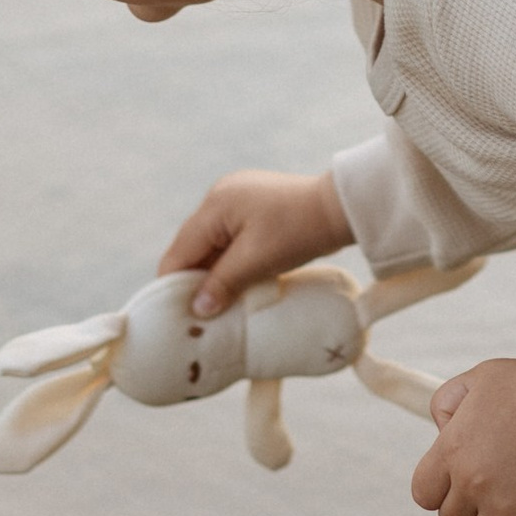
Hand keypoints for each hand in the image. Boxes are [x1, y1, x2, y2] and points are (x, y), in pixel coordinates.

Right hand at [159, 167, 352, 319]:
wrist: (341, 207)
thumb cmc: (299, 231)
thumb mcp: (257, 261)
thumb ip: (222, 283)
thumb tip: (197, 309)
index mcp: (214, 206)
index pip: (178, 253)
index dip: (174, 287)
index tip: (176, 318)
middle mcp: (219, 197)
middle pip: (193, 249)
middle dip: (194, 282)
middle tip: (198, 318)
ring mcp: (236, 199)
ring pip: (212, 246)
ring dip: (215, 274)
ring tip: (218, 305)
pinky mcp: (253, 207)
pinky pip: (230, 239)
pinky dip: (230, 262)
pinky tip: (237, 284)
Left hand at [410, 359, 515, 515]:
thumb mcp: (481, 377)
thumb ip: (446, 402)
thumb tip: (441, 433)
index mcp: (453, 451)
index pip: (424, 495)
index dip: (440, 487)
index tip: (461, 476)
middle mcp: (474, 485)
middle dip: (468, 503)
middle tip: (496, 479)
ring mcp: (506, 509)